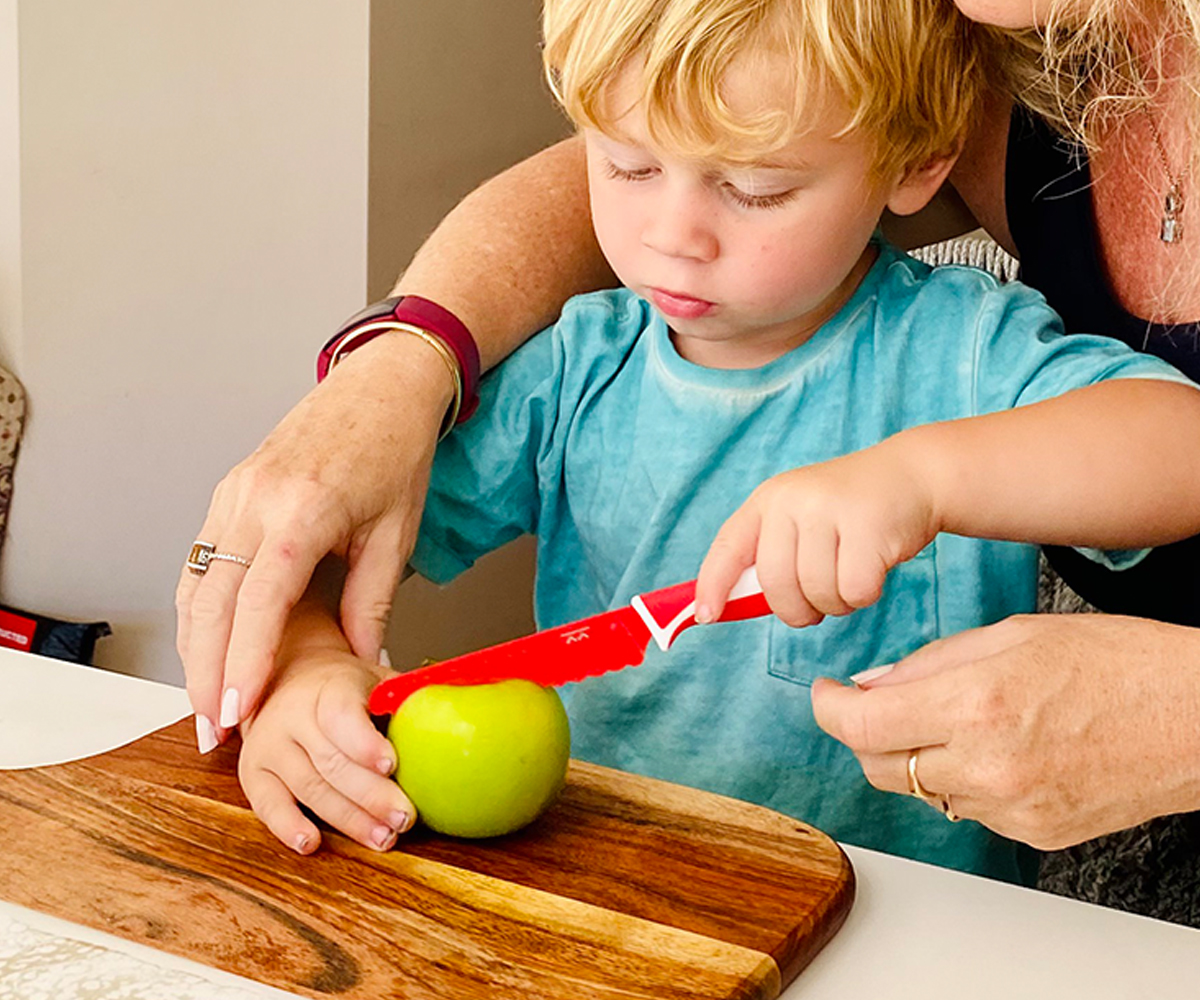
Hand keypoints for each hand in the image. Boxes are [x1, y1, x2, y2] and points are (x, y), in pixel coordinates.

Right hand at [176, 335, 449, 749]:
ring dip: (193, 647)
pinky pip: (201, 559)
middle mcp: (254, 500)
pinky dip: (198, 609)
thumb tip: (361, 663)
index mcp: (301, 511)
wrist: (381, 385)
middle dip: (205, 672)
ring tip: (206, 703)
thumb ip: (372, 603)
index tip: (239, 713)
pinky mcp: (229, 490)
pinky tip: (207, 646)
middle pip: (210, 601)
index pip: (258, 602)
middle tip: (212, 728)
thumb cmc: (395, 450)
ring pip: (194, 583)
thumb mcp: (396, 534)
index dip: (244, 663)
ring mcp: (234, 492)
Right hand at [237, 649, 415, 853]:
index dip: (365, 743)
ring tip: (383, 838)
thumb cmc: (345, 688)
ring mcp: (268, 745)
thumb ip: (408, 697)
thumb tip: (456, 708)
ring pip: (308, 788)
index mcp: (328, 686)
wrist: (288, 679)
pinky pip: (267, 805)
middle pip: (331, 762)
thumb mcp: (376, 679)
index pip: (341, 716)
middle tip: (404, 818)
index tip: (391, 765)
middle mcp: (292, 715)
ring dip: (347, 819)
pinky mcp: (253, 773)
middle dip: (371, 795)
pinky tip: (312, 843)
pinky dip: (288, 827)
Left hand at [695, 437, 937, 626]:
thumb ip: (770, 557)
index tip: (704, 615)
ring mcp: (828, 509)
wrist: (913, 475)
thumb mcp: (802, 520)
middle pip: (775, 584)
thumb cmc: (851, 514)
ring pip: (816, 592)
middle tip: (817, 605)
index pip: (728, 547)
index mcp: (768, 500)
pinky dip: (865, 595)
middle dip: (796, 610)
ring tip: (851, 576)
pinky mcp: (867, 525)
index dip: (712, 585)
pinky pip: (854, 590)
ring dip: (837, 603)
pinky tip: (874, 569)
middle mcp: (791, 500)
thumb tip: (727, 607)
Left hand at [811, 614, 1199, 849]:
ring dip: (914, 757)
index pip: (862, 724)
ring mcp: (1011, 807)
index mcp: (976, 703)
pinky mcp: (1034, 833)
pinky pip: (966, 810)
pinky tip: (992, 749)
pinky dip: (960, 781)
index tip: (826, 695)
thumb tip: (872, 684)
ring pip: (920, 791)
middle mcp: (986, 764)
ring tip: (953, 720)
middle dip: (865, 733)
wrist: (1198, 717)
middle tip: (878, 704)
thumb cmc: (1118, 661)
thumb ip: (930, 663)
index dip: (829, 709)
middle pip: (879, 765)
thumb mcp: (1012, 634)